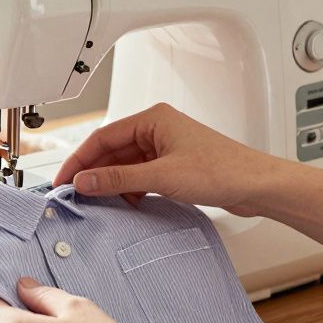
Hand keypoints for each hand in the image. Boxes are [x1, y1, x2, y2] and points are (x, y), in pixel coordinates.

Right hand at [52, 103, 288, 215]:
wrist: (257, 185)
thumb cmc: (222, 170)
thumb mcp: (162, 176)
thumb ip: (119, 178)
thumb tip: (86, 181)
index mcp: (153, 119)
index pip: (102, 137)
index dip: (80, 160)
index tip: (65, 180)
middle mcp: (157, 129)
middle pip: (112, 151)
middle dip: (94, 173)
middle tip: (76, 194)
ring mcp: (165, 148)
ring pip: (125, 165)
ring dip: (112, 183)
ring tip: (98, 203)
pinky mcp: (174, 166)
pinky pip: (140, 176)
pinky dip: (129, 189)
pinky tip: (126, 204)